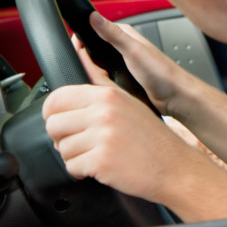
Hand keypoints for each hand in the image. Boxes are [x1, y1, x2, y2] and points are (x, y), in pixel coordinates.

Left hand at [42, 79, 197, 204]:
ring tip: (97, 153)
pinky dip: (82, 172)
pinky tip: (101, 166)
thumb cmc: (151, 136)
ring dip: (74, 156)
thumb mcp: (127, 100)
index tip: (64, 122)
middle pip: (53, 124)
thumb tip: (80, 55)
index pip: (57, 98)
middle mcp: (104, 112)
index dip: (54, 114)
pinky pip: (71, 167)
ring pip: (61, 149)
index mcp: (107, 95)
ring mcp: (103, 136)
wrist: (172, 165)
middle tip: (83, 142)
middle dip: (63, 138)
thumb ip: (100, 81)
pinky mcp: (101, 160)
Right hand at [79, 12, 192, 116]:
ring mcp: (122, 63)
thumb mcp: (134, 51)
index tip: (76, 50)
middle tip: (96, 71)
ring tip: (105, 80)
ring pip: (97, 66)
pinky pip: (104, 79)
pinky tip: (107, 88)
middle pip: (93, 51)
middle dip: (88, 61)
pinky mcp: (123, 78)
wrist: (175, 96)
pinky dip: (101, 83)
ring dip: (95, 73)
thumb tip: (94, 17)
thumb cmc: (162, 72)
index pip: (94, 30)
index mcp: (125, 34)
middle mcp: (123, 47)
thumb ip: (113, 34)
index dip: (82, 40)